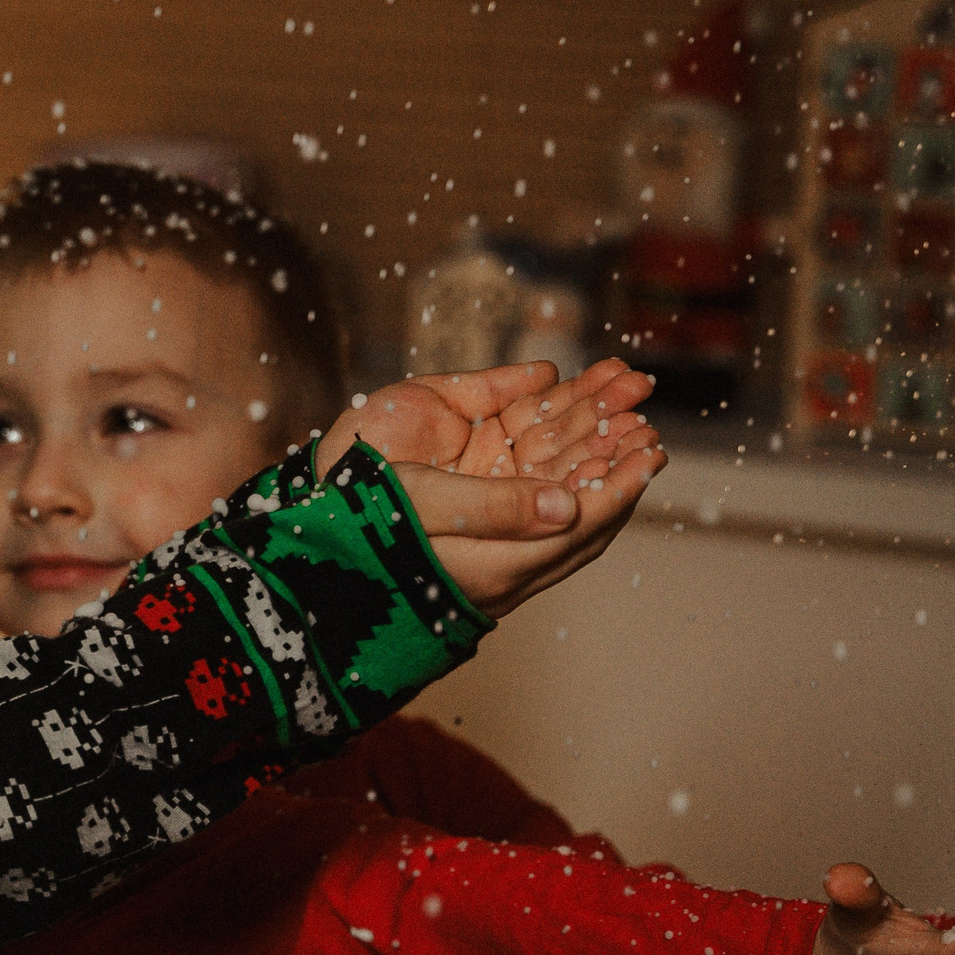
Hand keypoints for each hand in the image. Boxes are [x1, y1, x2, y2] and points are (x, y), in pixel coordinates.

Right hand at [342, 359, 666, 616]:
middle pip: (578, 499)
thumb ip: (498, 509)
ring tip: (622, 389)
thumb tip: (569, 506)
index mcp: (500, 565)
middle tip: (644, 415)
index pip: (580, 524)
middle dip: (611, 453)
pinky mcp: (466, 495)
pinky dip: (553, 427)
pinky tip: (571, 395)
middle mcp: (502, 547)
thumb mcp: (426, 510)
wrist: (303, 540)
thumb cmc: (355, 524)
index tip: (651, 451)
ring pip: (554, 476)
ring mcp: (486, 520)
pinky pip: (524, 462)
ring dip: (588, 431)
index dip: (618, 485)